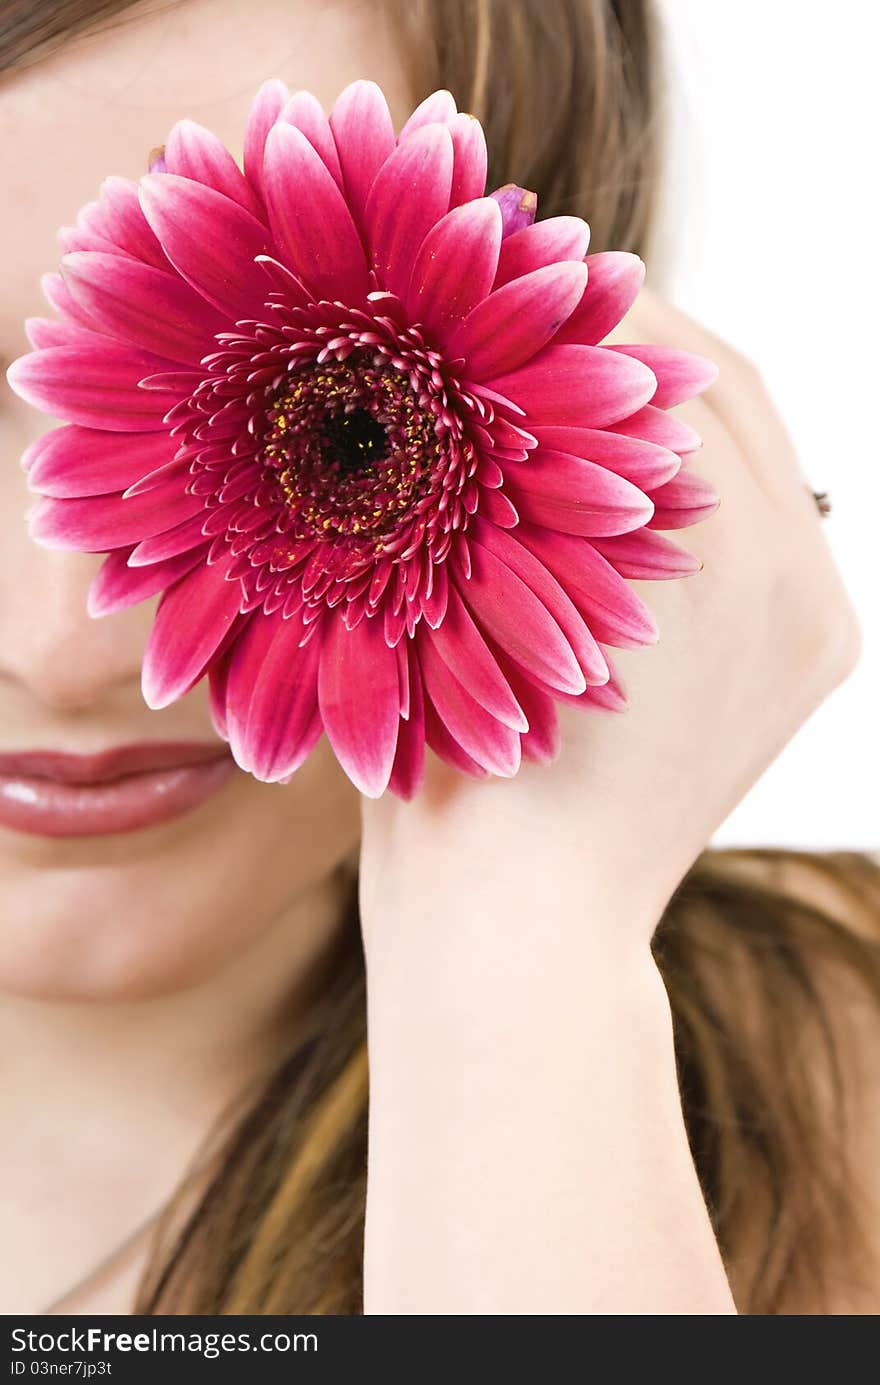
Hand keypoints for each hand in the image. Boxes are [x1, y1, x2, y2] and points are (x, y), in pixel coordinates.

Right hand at [356, 295, 856, 1313]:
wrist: (523, 921)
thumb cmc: (466, 771)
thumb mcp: (471, 594)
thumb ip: (524, 459)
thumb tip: (535, 339)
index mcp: (717, 563)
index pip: (666, 368)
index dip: (589, 308)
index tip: (525, 264)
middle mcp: (795, 585)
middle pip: (725, 396)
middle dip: (635, 344)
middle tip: (549, 308)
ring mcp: (814, 627)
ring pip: (751, 452)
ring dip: (667, 408)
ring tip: (577, 388)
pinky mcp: (814, 658)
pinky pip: (768, 520)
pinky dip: (699, 481)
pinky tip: (618, 482)